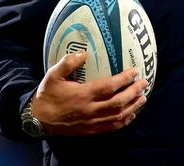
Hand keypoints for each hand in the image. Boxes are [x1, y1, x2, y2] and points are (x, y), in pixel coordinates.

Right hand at [31, 51, 147, 135]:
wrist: (38, 120)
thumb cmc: (47, 95)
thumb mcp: (53, 75)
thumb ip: (68, 63)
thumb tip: (83, 53)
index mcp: (83, 95)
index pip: (109, 87)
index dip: (124, 79)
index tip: (135, 71)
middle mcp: (90, 110)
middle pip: (118, 103)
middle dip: (134, 92)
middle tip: (144, 83)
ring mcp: (92, 122)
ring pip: (118, 116)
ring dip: (133, 107)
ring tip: (143, 98)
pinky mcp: (91, 130)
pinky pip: (112, 127)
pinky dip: (124, 121)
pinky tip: (131, 115)